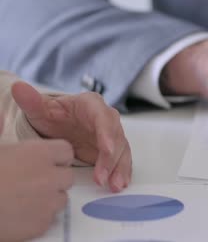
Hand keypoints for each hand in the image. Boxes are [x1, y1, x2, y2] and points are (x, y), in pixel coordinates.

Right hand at [0, 140, 73, 240]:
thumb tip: (1, 112)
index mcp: (38, 154)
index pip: (65, 151)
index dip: (54, 156)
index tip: (39, 161)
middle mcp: (50, 177)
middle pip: (66, 176)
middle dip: (53, 179)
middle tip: (27, 182)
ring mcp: (48, 203)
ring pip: (60, 199)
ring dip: (47, 199)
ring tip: (20, 198)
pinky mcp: (41, 225)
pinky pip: (48, 219)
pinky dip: (36, 219)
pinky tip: (16, 215)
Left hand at [11, 82, 131, 192]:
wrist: (59, 125)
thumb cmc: (52, 115)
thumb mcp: (40, 110)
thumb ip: (31, 101)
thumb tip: (19, 88)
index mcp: (92, 105)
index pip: (103, 118)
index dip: (107, 133)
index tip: (107, 149)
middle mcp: (106, 118)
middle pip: (116, 137)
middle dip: (112, 158)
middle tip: (103, 177)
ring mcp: (111, 135)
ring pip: (122, 150)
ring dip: (120, 168)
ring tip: (115, 185)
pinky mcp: (113, 150)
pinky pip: (121, 160)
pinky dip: (122, 172)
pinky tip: (120, 184)